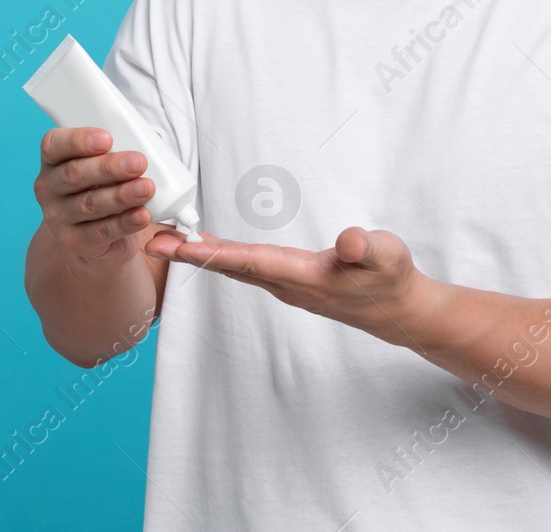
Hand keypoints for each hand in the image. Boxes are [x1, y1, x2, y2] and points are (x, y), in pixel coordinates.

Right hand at [34, 127, 156, 267]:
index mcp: (53, 159)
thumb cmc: (104, 185)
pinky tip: (142, 215)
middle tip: (139, 162)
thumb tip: (153, 140)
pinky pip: (101, 231)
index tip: (107, 138)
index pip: (54, 144)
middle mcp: (49, 187)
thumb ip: (121, 148)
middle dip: (109, 167)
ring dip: (121, 195)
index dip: (78, 140)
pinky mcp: (75, 241)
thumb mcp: (106, 164)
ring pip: (90, 203)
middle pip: (74, 174)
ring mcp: (58, 217)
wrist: (99, 233)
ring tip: (146, 188)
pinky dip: (124, 223)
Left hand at [143, 225, 444, 348]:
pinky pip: (244, 267)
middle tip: (150, 239)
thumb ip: (368, 248)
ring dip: (200, 253)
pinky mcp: (287, 281)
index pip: (249, 262)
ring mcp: (285, 285)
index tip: (176, 245)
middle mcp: (286, 284)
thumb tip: (348, 241)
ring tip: (166, 238)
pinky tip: (204, 245)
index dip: (211, 252)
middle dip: (189, 253)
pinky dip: (220, 254)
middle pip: (230, 266)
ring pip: (234, 268)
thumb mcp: (388, 256)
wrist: (400, 311)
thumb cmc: (392, 279)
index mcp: (303, 277)